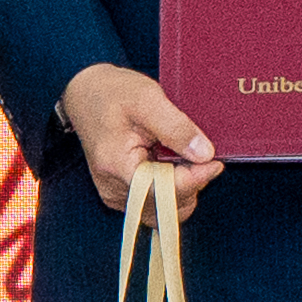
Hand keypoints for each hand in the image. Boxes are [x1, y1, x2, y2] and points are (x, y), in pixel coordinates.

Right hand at [57, 61, 218, 215]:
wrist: (85, 93)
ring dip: (183, 188)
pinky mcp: (124, 194)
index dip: (196, 178)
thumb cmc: (112, 93)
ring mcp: (118, 195)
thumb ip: (176, 128)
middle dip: (191, 184)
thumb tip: (205, 154)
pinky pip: (155, 202)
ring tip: (187, 157)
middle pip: (166, 206)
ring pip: (164, 209)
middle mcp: (115, 190)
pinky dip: (172, 188)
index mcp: (117, 167)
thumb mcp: (147, 99)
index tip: (215, 162)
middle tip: (203, 156)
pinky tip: (174, 164)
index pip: (164, 190)